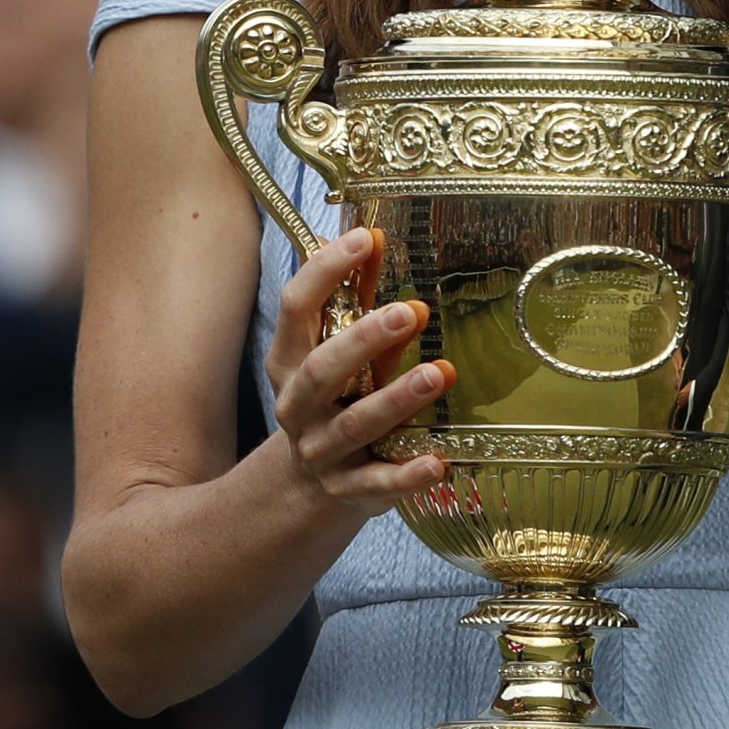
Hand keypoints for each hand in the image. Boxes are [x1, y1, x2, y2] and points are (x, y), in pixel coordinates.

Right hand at [266, 227, 454, 513]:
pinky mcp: (350, 490)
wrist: (305, 485)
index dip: (325, 271)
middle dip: (365, 340)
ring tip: (440, 372)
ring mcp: (322, 451)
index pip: (296, 307)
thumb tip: (377, 239)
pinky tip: (439, 462)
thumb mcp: (337, 350)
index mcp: (288, 360)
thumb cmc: (333, 396)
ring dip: (397, 398)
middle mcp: (298, 405)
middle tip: (412, 310)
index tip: (366, 239)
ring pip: (355, 425)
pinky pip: (378, 484)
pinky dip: (407, 475)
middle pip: (321, 370)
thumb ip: (358, 304)